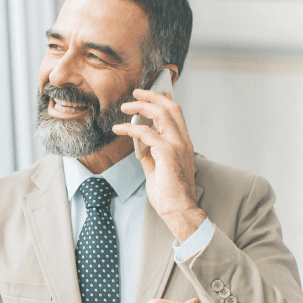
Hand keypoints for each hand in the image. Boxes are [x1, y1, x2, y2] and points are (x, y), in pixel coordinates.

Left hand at [113, 89, 205, 241]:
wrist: (178, 209)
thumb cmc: (169, 193)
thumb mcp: (156, 168)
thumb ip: (149, 154)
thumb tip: (138, 143)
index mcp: (183, 143)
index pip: (176, 114)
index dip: (163, 100)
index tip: (151, 94)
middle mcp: (183, 141)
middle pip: (170, 107)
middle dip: (152, 96)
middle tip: (136, 93)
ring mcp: (177, 145)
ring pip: (161, 114)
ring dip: (141, 107)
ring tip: (125, 107)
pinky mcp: (167, 153)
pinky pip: (146, 133)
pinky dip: (130, 129)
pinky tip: (119, 130)